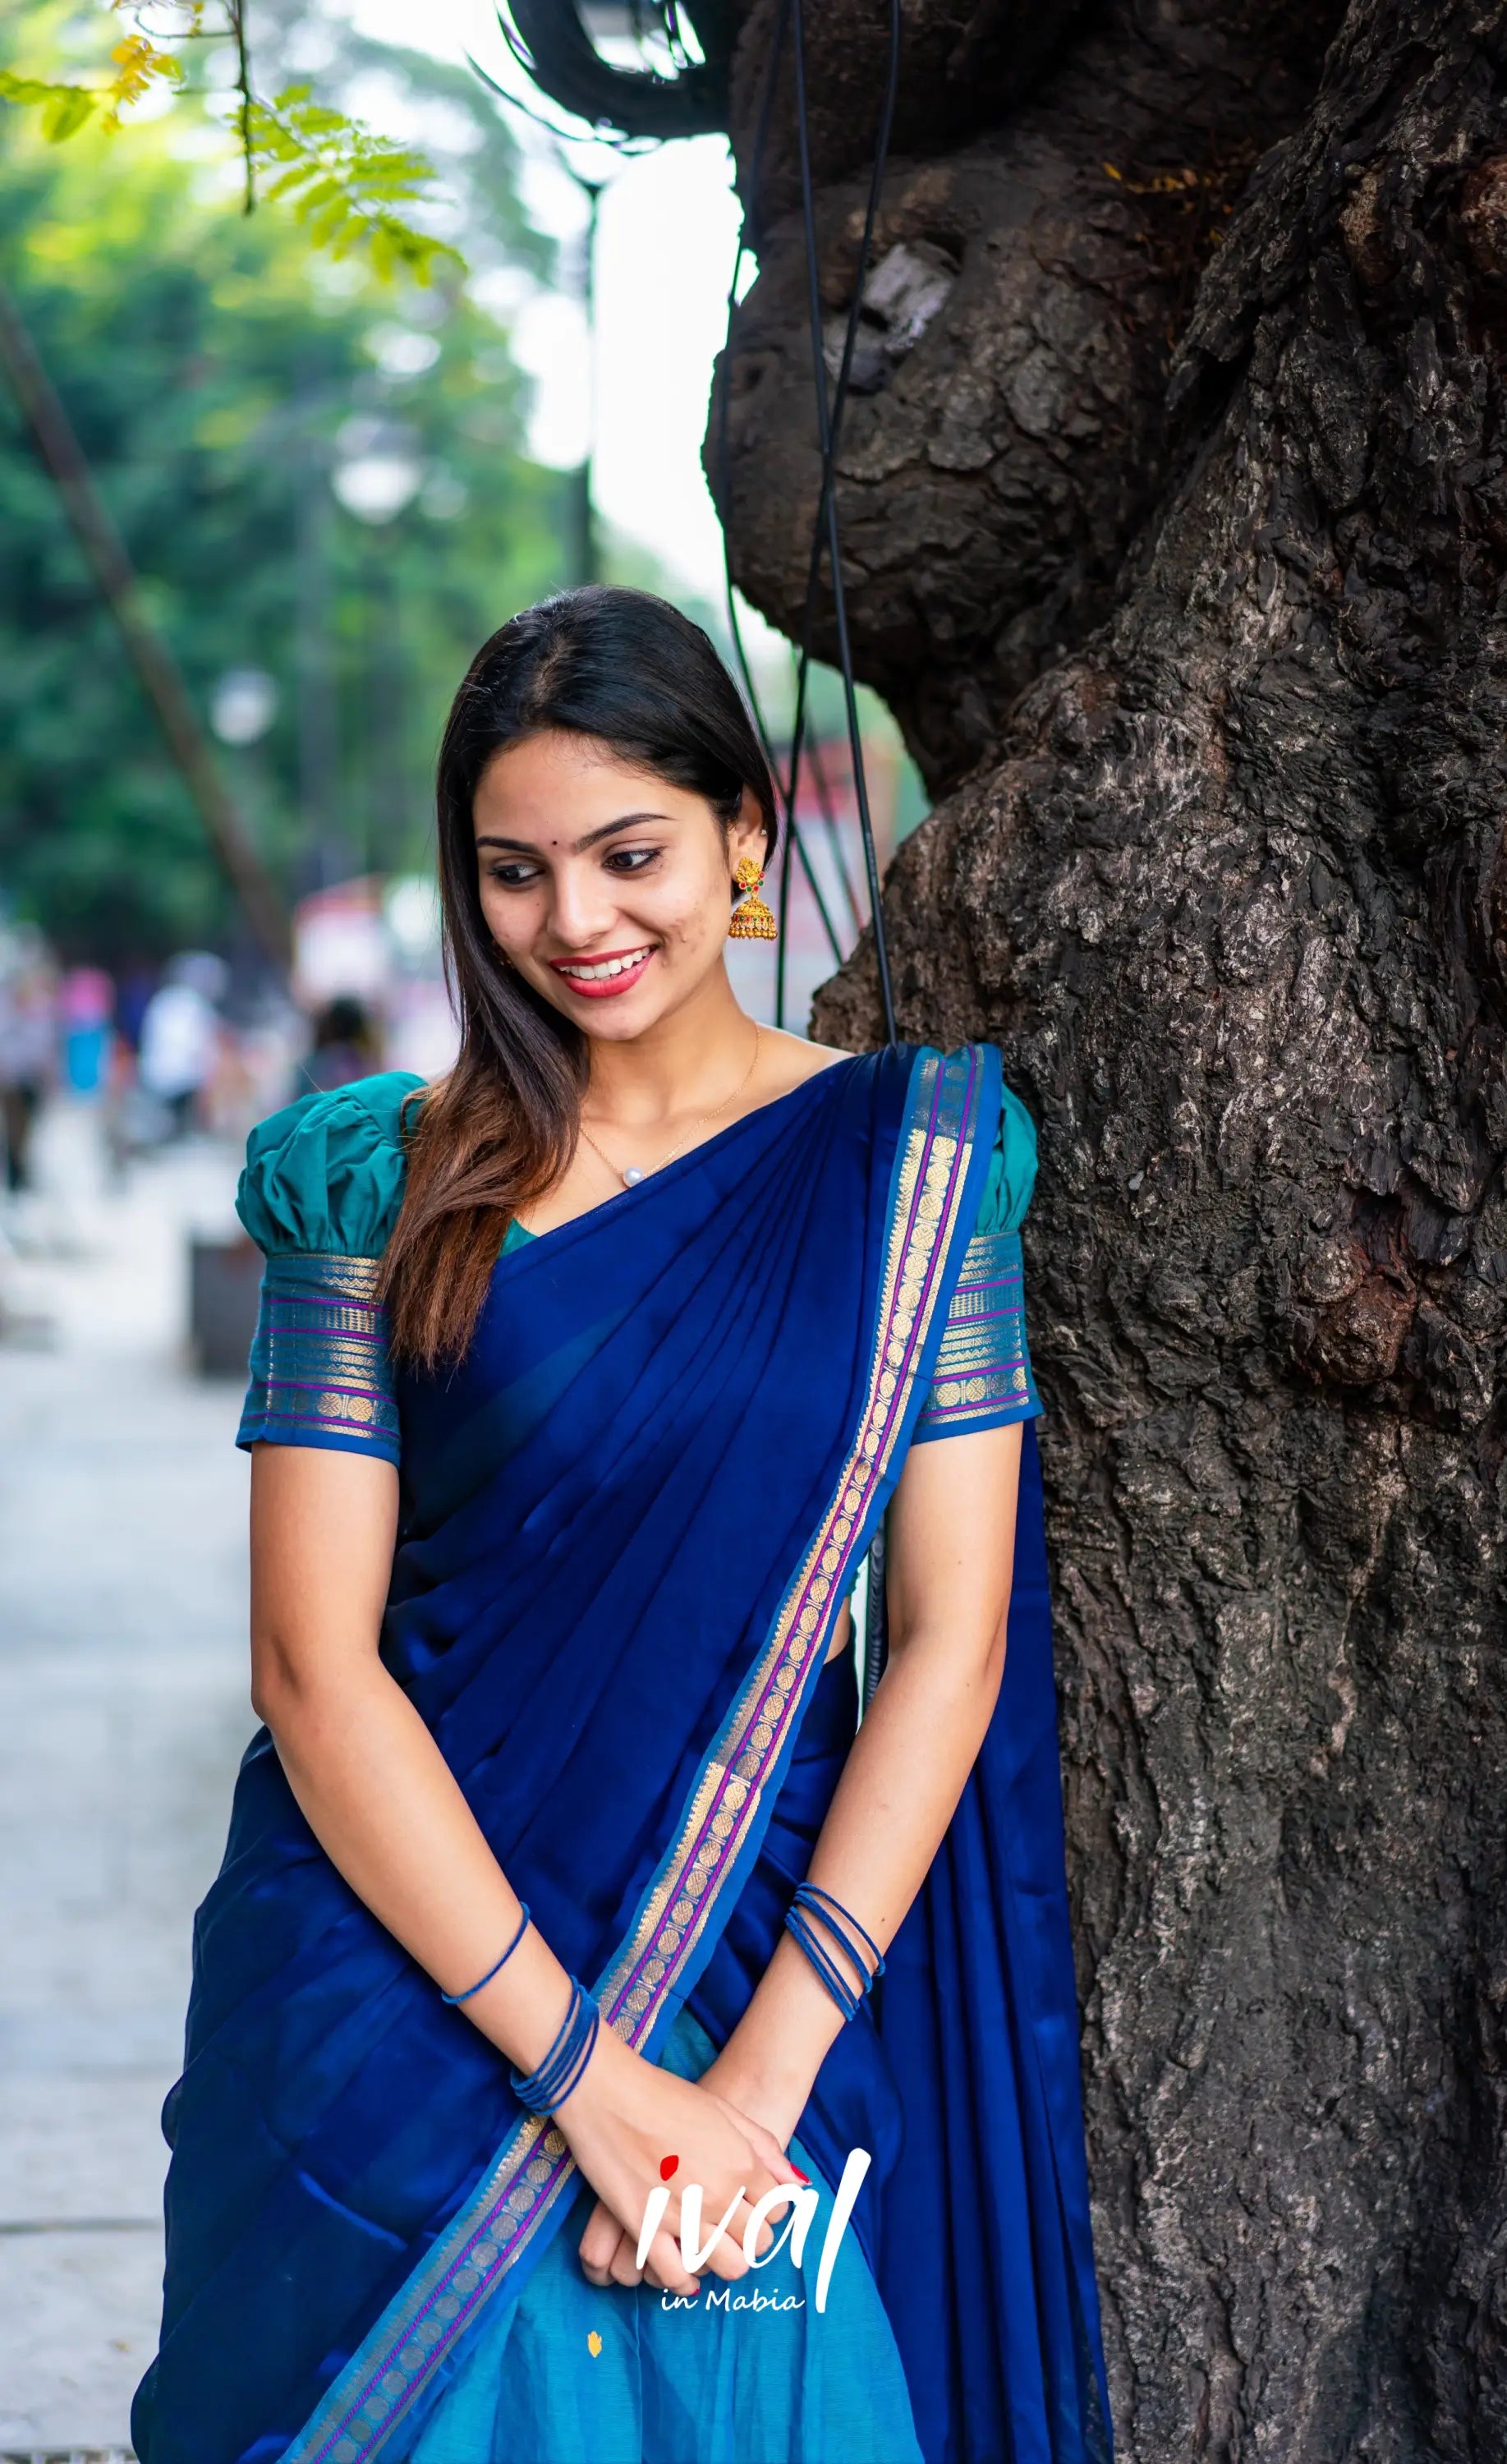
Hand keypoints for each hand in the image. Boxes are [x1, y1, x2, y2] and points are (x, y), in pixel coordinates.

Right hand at [555, 2025, 800, 2294]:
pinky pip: (676, 2275)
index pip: (777, 2212)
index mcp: (741, 2164)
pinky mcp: (645, 2228)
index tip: (752, 2207)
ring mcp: (683, 2215)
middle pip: (756, 2244)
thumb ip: (765, 2149)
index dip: (768, 2212)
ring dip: (722, 2261)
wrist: (611, 2093)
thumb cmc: (668, 2095)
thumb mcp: (725, 2112)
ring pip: (725, 2266)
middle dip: (750, 2239)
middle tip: (733, 2229)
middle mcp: (718, 2195)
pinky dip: (684, 2280)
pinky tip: (682, 2270)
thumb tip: (797, 2184)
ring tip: (710, 2248)